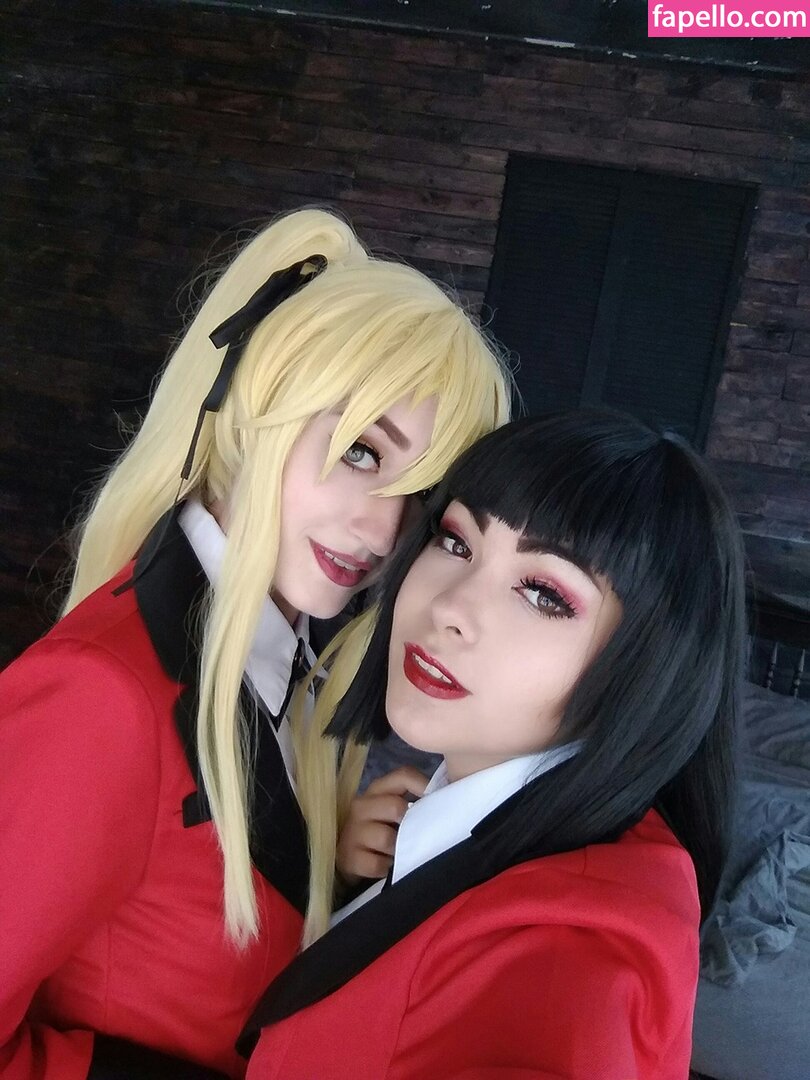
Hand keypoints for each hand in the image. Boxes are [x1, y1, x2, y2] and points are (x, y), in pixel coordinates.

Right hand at [336, 766, 428, 891]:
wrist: (349, 859)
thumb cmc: (380, 831)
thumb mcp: (394, 812)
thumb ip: (414, 801)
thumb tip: (443, 800)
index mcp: (377, 790)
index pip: (403, 776)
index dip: (424, 786)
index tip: (438, 802)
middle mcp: (361, 805)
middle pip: (396, 807)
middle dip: (409, 824)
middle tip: (413, 834)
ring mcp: (352, 832)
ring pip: (387, 838)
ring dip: (398, 850)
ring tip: (399, 853)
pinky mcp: (349, 858)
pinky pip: (378, 864)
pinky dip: (387, 868)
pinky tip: (387, 867)